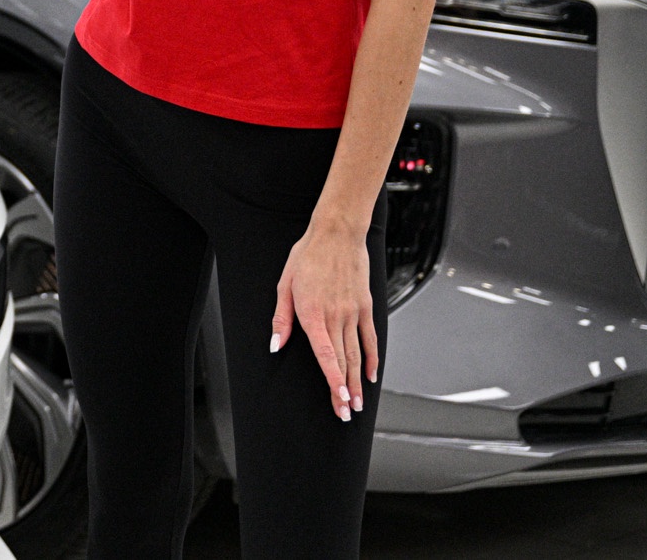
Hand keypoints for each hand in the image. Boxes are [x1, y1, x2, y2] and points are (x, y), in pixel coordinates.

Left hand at [271, 221, 374, 421]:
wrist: (337, 233)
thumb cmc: (307, 256)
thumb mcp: (285, 284)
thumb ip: (281, 318)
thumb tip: (275, 344)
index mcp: (312, 312)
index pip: (325, 355)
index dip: (333, 381)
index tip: (338, 401)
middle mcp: (335, 316)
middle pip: (342, 361)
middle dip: (344, 391)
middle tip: (347, 413)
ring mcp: (353, 312)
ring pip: (357, 354)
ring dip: (357, 381)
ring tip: (359, 403)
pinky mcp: (365, 306)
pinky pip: (370, 337)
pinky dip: (371, 358)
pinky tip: (370, 376)